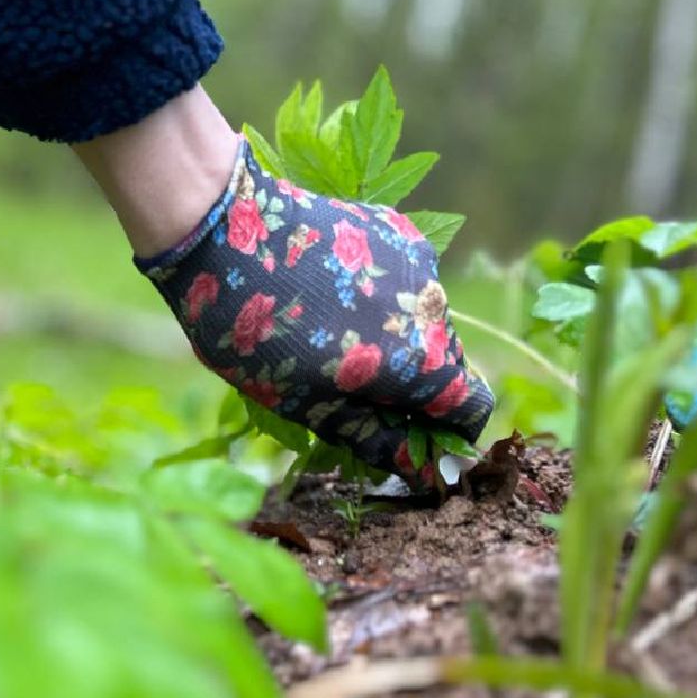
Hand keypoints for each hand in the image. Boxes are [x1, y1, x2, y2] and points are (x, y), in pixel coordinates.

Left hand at [139, 140, 493, 483]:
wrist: (223, 229)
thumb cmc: (258, 332)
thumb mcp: (309, 405)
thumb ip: (375, 437)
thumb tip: (422, 469)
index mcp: (420, 361)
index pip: (473, 409)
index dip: (448, 434)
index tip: (411, 439)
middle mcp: (434, 308)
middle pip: (447, 364)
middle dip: (412, 387)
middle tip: (349, 391)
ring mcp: (418, 261)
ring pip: (423, 321)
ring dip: (393, 339)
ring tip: (326, 336)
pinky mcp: (395, 228)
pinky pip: (405, 280)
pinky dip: (381, 298)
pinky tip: (327, 294)